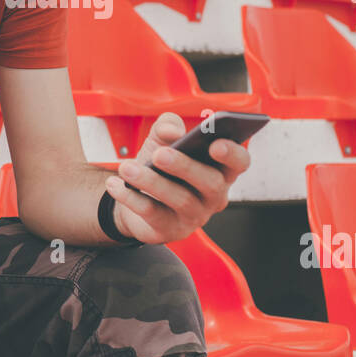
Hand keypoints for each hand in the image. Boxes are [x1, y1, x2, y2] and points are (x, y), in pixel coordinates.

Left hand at [103, 112, 251, 244]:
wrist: (133, 196)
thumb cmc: (158, 165)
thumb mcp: (162, 140)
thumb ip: (168, 126)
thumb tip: (173, 132)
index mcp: (220, 169)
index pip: (240, 162)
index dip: (232, 154)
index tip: (215, 144)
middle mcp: (214, 196)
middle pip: (211, 183)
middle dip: (185, 167)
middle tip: (159, 155)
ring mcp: (194, 217)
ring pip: (180, 200)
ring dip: (152, 182)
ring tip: (127, 167)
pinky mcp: (170, 230)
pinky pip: (153, 214)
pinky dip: (131, 198)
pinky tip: (115, 184)